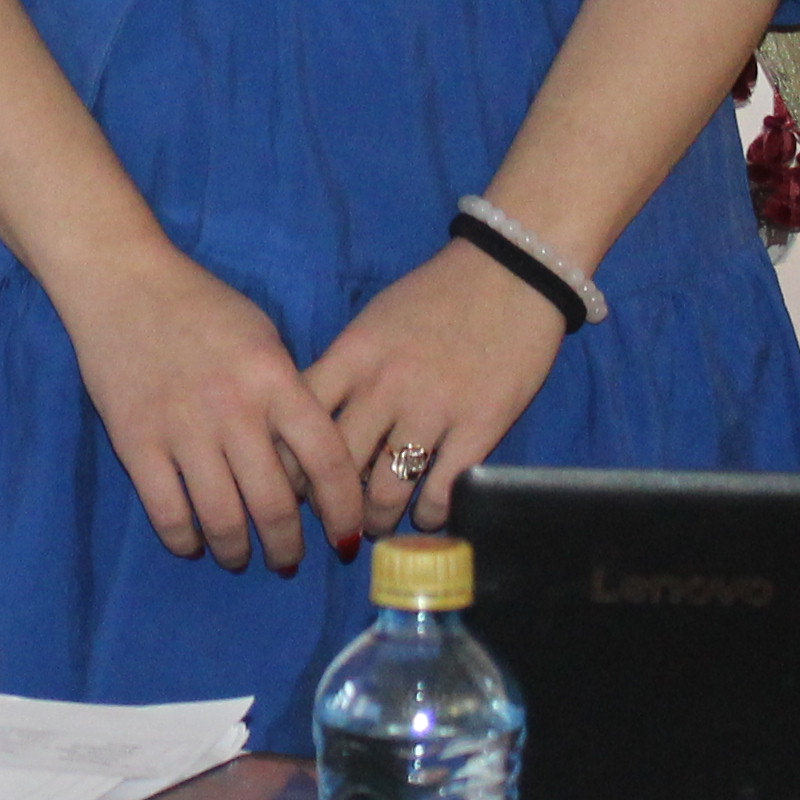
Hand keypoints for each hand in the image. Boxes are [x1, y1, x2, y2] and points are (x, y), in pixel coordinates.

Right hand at [44, 250, 370, 573]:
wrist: (123, 283)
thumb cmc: (203, 307)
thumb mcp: (265, 338)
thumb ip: (289, 394)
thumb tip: (309, 463)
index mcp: (275, 381)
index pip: (326, 462)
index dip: (343, 511)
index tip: (345, 538)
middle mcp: (235, 411)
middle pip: (275, 505)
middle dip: (287, 547)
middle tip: (287, 560)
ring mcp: (183, 429)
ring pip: (222, 519)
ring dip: (237, 551)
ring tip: (240, 556)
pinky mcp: (136, 442)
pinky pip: (167, 512)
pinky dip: (184, 539)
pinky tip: (192, 542)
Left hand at [303, 238, 570, 538]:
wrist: (511, 273)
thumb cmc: (437, 296)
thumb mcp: (374, 323)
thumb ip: (346, 370)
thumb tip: (316, 423)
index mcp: (354, 356)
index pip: (301, 420)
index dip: (288, 461)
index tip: (291, 483)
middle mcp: (385, 387)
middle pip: (337, 465)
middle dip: (328, 503)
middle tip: (332, 519)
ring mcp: (433, 411)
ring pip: (386, 491)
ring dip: (377, 519)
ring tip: (376, 526)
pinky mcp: (479, 429)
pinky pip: (440, 492)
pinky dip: (429, 514)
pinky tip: (426, 514)